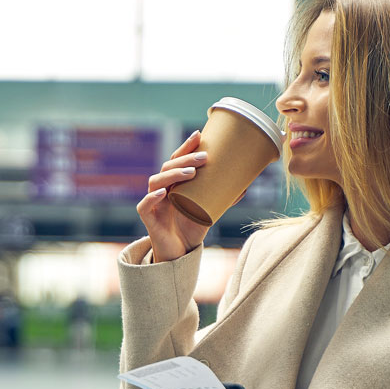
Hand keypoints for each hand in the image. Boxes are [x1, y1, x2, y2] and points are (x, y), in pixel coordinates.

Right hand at [135, 130, 210, 262]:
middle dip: (185, 159)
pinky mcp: (148, 219)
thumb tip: (245, 186)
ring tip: (191, 172)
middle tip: (204, 157)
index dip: (186, 146)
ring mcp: (153, 203)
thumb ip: (222, 199)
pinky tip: (163, 193)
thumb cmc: (192, 229)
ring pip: (155, 181)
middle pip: (168, 167)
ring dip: (173, 174)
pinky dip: (152, 198)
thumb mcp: (209, 211)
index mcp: (174, 184)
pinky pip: (145, 206)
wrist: (180, 254)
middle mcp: (161, 189)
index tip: (200, 134)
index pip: (177, 160)